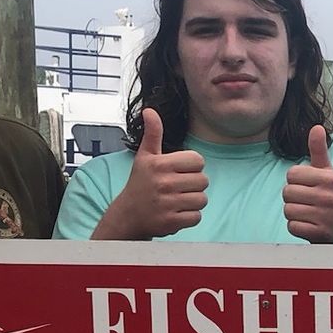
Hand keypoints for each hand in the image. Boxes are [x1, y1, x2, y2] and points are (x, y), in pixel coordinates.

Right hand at [92, 107, 207, 239]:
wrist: (128, 215)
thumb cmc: (140, 183)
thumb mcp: (145, 156)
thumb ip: (152, 133)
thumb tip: (150, 111)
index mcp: (160, 164)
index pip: (198, 161)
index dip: (192, 167)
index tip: (179, 171)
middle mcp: (163, 183)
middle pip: (203, 181)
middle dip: (194, 185)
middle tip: (178, 188)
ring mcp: (167, 203)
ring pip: (202, 199)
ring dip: (193, 201)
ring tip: (178, 200)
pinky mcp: (171, 222)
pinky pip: (197, 217)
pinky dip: (190, 216)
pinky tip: (177, 212)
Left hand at [284, 125, 332, 242]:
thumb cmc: (329, 194)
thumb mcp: (326, 171)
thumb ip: (318, 150)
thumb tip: (316, 127)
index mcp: (329, 178)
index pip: (291, 174)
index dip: (295, 180)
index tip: (307, 185)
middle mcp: (328, 196)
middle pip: (287, 192)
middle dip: (293, 197)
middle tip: (307, 200)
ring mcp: (324, 216)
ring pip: (288, 210)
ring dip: (294, 212)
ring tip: (307, 211)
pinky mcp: (318, 233)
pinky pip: (292, 226)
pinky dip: (297, 226)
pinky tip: (308, 223)